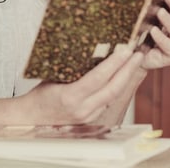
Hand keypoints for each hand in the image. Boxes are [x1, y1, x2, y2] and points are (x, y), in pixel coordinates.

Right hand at [23, 48, 143, 125]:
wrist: (31, 118)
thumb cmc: (39, 96)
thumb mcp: (52, 77)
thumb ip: (72, 68)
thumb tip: (91, 50)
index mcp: (70, 96)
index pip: (98, 78)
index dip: (114, 64)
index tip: (126, 50)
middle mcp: (82, 109)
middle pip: (113, 89)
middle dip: (128, 70)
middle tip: (138, 54)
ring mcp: (88, 116)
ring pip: (113, 96)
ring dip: (125, 79)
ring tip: (133, 62)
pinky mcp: (91, 119)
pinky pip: (107, 102)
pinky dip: (116, 88)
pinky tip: (121, 77)